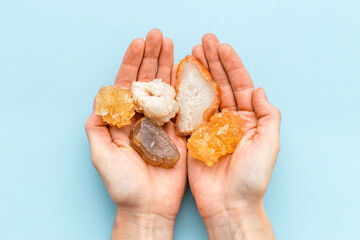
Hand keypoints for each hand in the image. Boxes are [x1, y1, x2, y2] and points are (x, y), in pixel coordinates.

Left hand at [85, 29, 186, 239]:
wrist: (149, 207)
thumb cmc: (123, 185)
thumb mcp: (102, 155)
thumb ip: (97, 127)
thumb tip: (99, 99)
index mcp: (122, 120)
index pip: (126, 84)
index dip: (131, 64)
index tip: (139, 44)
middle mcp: (141, 118)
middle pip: (146, 82)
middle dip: (151, 58)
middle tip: (158, 36)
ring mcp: (160, 124)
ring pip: (164, 89)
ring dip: (167, 66)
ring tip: (171, 44)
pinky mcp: (177, 133)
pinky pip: (181, 107)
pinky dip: (183, 88)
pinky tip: (185, 71)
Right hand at [188, 34, 280, 238]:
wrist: (228, 204)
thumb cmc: (251, 178)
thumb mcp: (269, 145)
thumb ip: (268, 116)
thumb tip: (259, 90)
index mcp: (249, 119)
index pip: (241, 85)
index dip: (232, 65)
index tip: (221, 47)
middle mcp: (230, 119)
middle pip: (221, 84)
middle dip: (213, 62)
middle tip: (203, 42)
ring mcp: (211, 127)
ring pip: (205, 94)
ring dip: (198, 74)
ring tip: (191, 53)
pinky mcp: (195, 137)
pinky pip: (189, 112)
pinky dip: (184, 95)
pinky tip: (180, 79)